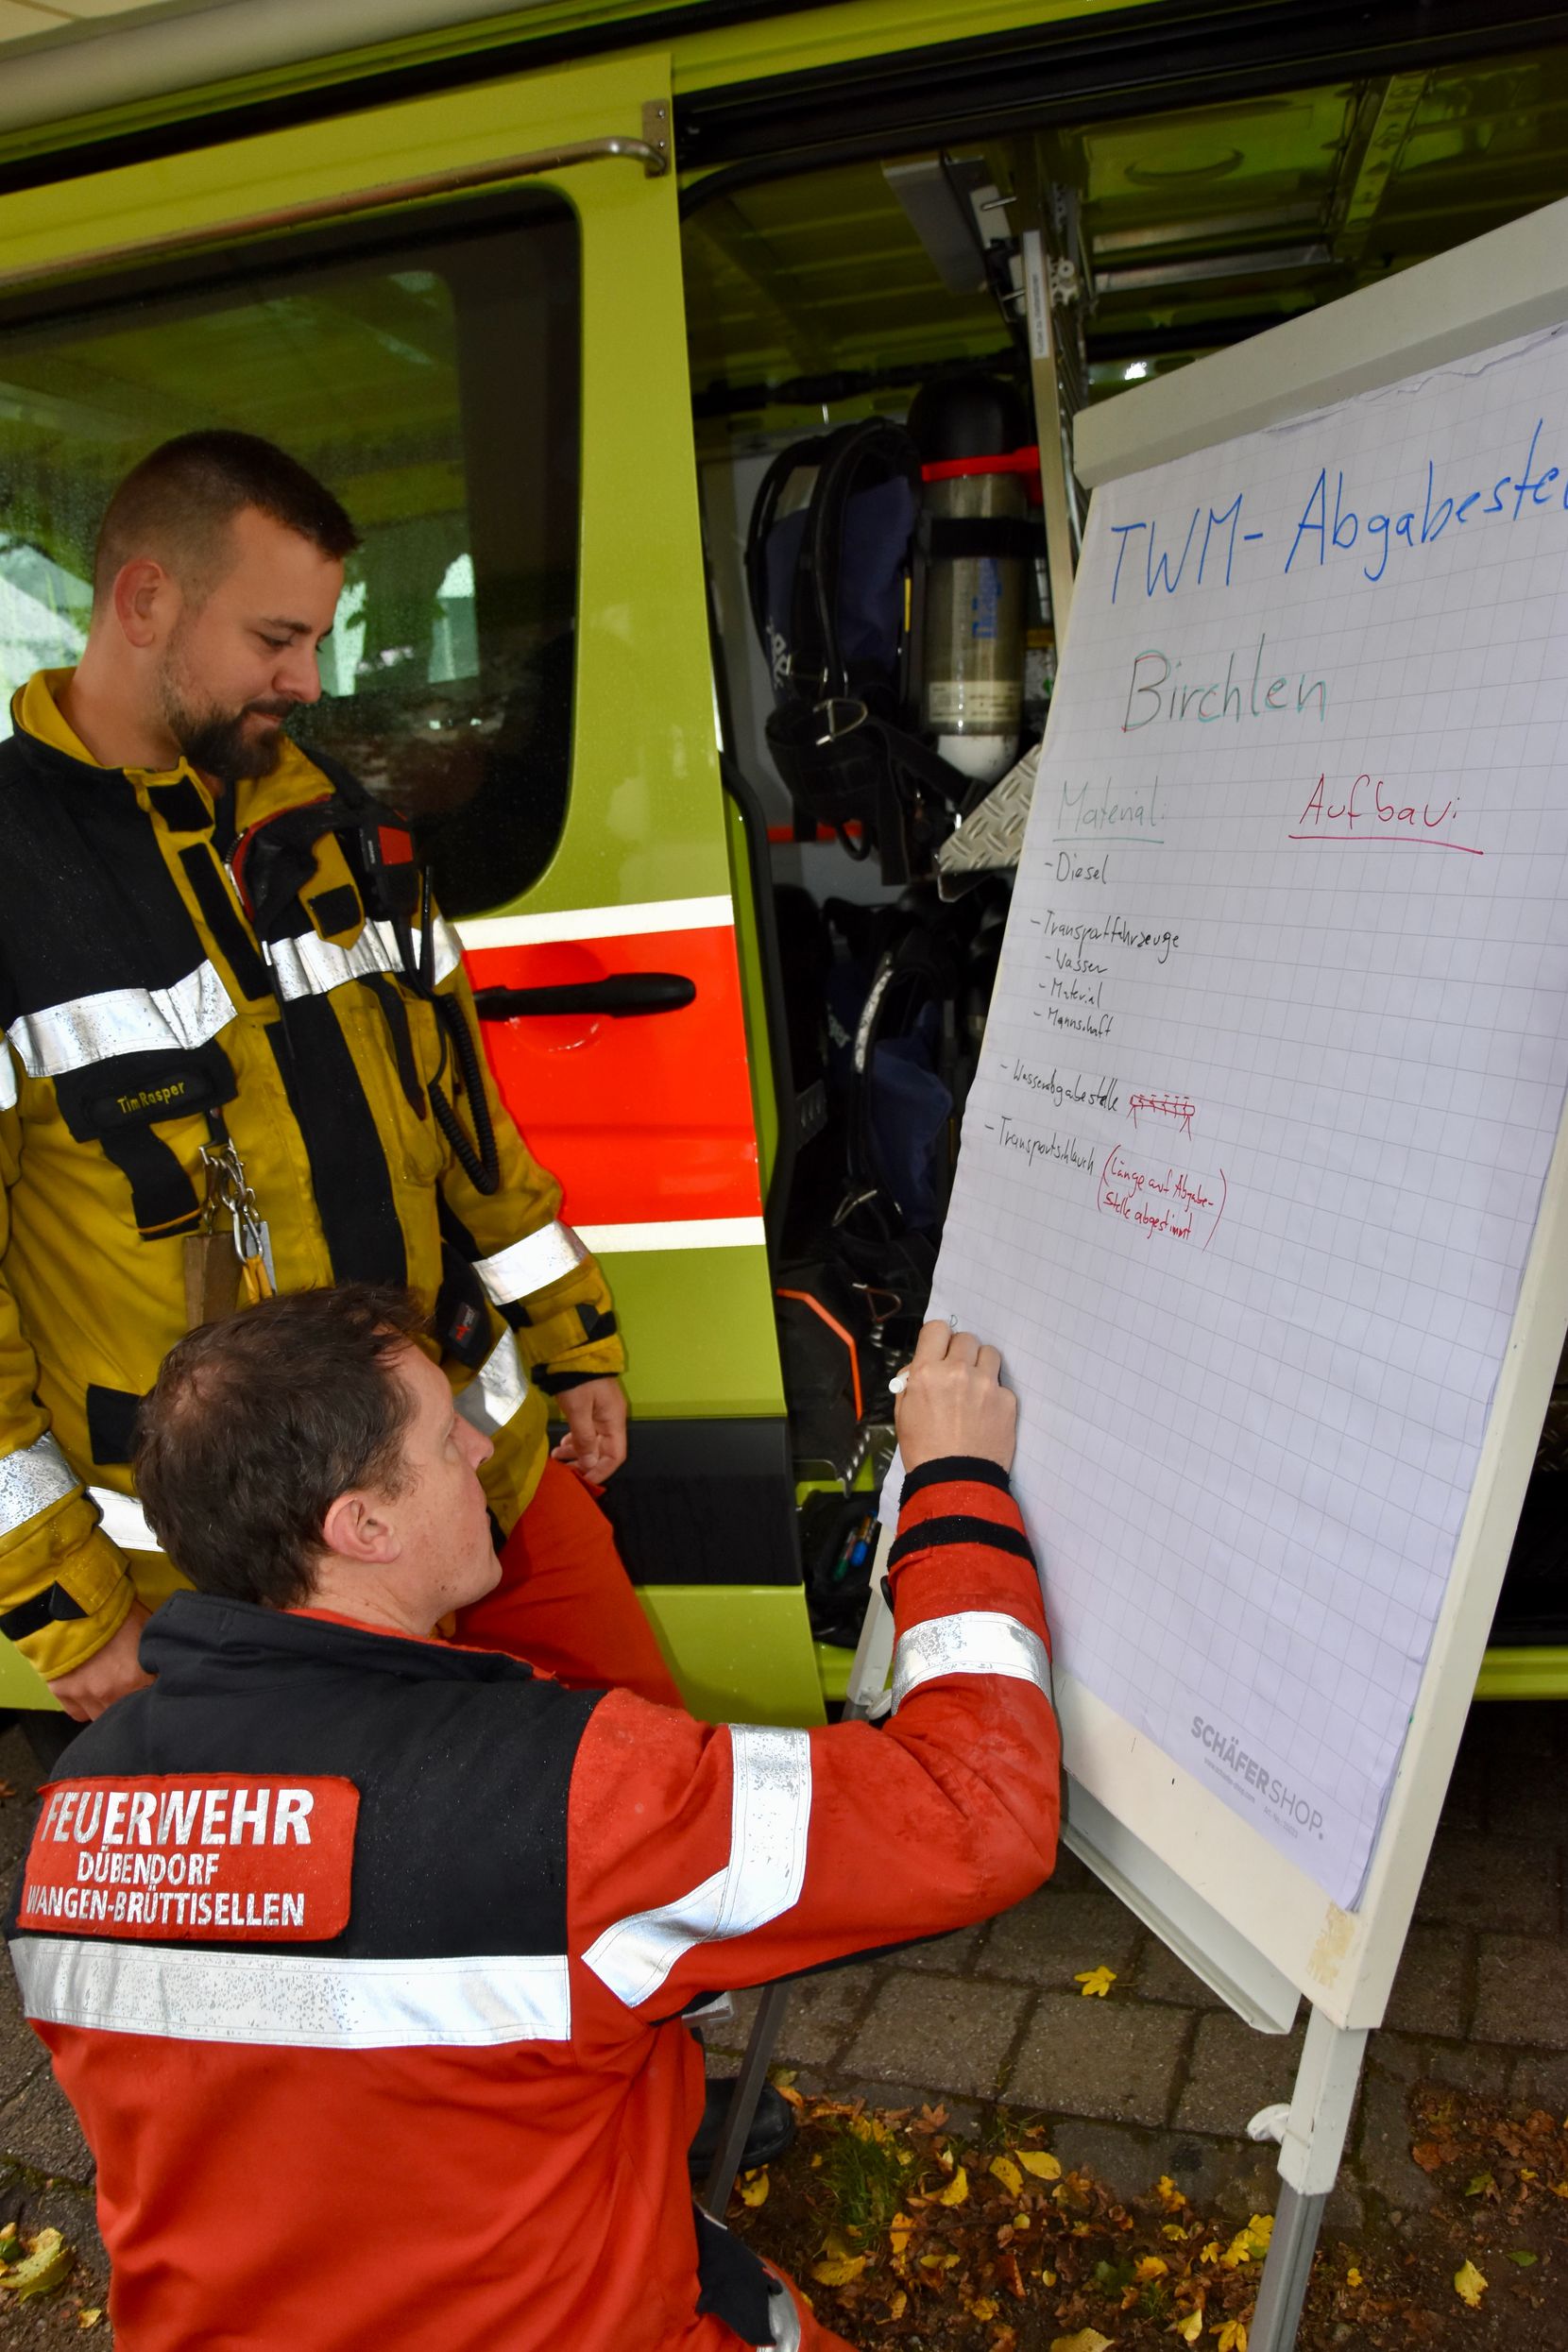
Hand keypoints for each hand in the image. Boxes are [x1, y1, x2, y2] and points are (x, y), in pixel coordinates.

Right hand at [46, 1602, 153, 1722]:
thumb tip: (172, 1666)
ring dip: (111, 1706)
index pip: (154, 1701)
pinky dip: (87, 1706)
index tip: (159, 1686)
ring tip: (114, 1689)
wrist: (73, 1603)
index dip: (158, 1694)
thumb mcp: (148, 1629)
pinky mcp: (63, 1693)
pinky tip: (92, 1692)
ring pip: (102, 1718)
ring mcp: (85, 1695)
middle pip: (128, 1714)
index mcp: (136, 1678)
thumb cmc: (116, 1612)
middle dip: (134, 1702)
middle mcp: (110, 1693)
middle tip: (136, 1688)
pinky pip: (78, 1714)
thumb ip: (157, 1655)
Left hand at [551, 1377, 627, 1484]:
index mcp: (614, 1421)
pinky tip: (563, 1444)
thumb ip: (584, 1439)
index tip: (582, 1480)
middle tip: (563, 1469)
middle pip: (603, 1450)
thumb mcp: (578, 1411)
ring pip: (593, 1441)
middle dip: (584, 1463)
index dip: (601, 1471)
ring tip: (557, 1457)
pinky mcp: (592, 1407)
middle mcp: (612, 1419)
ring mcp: (602, 1413)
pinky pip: (587, 1431)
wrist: (573, 1351)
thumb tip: (589, 1465)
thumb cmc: (577, 1381)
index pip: (615, 1455)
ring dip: (577, 1452)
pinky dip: (576, 1440)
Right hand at [896, 1322, 1016, 1473]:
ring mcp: (986, 1385)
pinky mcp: (1007, 1401)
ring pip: (989, 1353)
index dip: (938, 1340)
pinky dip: (994, 1394)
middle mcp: (957, 1372)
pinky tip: (985, 1413)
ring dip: (981, 1366)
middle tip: (957, 1374)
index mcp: (926, 1373)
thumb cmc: (924, 1450)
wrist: (955, 1482)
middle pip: (966, 1338)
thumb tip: (921, 1366)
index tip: (939, 1351)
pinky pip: (1001, 1384)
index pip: (937, 1328)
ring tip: (975, 1389)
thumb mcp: (902, 1413)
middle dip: (960, 1353)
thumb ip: (911, 1382)